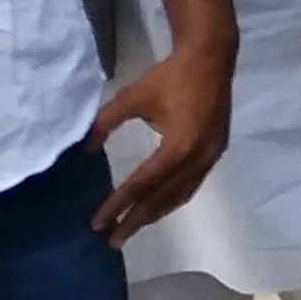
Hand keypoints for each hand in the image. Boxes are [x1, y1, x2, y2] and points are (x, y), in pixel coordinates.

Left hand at [93, 0, 236, 242]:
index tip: (97, 222)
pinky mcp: (215, 151)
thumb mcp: (131, 99)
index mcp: (177, 146)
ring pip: (180, 195)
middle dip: (135, 220)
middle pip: (162, 198)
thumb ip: (105, 124)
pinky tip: (160, 206)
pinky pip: (192, 184)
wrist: (212, 58)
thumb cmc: (170, 77)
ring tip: (132, 228)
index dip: (118, 204)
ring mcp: (210, 156)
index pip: (142, 184)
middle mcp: (197, 158)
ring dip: (155, 214)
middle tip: (112, 241)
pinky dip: (173, 199)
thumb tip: (85, 150)